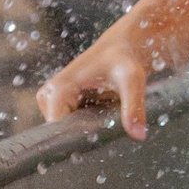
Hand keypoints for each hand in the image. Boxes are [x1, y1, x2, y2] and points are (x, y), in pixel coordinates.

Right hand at [36, 37, 152, 140]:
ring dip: (86, 131)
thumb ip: (133, 107)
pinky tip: (101, 118)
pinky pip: (69, 126)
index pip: (57, 130)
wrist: (122, 48)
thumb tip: (139, 135)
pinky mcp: (58, 105)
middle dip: (84, 135)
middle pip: (61, 133)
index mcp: (58, 89)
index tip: (100, 139)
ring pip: (65, 131)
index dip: (78, 140)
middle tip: (107, 125)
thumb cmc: (124, 60)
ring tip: (105, 117)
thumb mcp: (132, 81)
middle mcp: (48, 95)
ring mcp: (51, 101)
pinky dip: (85, 126)